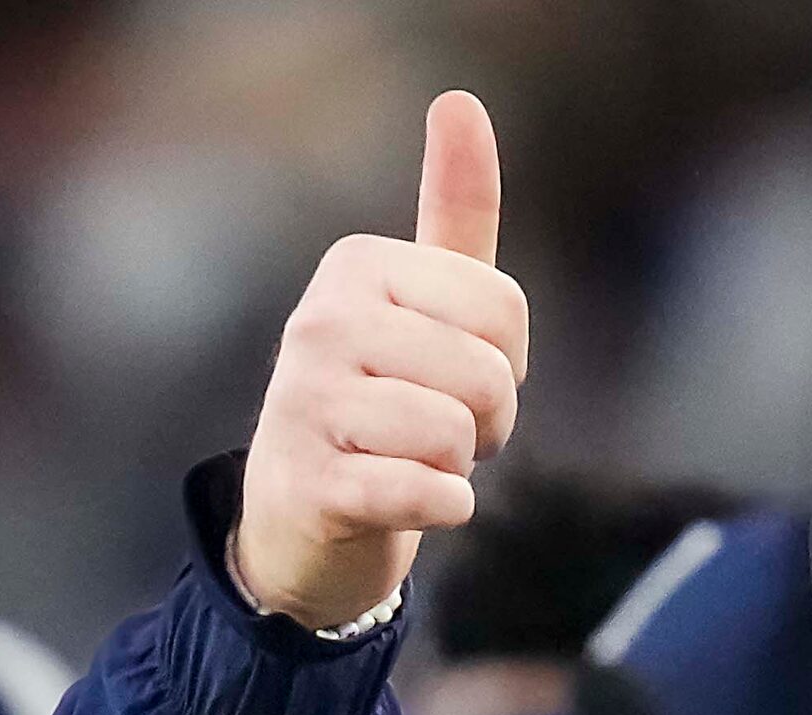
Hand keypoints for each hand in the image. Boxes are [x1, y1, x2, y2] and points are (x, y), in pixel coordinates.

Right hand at [233, 91, 527, 630]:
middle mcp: (320, 320)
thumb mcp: (426, 302)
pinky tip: (407, 500)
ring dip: (457, 466)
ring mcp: (304, 401)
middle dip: (488, 423)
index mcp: (358, 265)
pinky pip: (428, 492)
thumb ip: (455, 211)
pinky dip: (443, 509)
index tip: (457, 377)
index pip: (506, 309)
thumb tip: (460, 101)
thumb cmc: (387, 400)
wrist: (308, 516)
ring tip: (409, 461)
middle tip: (436, 432)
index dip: (507, 363)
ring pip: (456, 435)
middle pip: (489, 375)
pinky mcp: (308, 484)